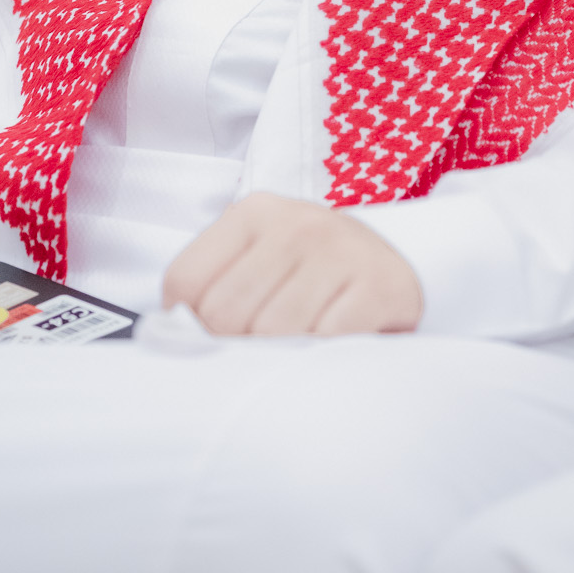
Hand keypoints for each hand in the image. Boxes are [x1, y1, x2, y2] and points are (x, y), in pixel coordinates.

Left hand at [163, 193, 423, 337]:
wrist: (396, 260)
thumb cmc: (309, 271)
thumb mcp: (258, 260)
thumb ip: (213, 289)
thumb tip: (177, 339)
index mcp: (252, 214)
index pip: (185, 283)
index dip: (191, 324)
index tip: (215, 335)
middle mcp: (295, 223)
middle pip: (225, 314)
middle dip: (236, 345)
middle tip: (261, 348)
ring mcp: (340, 251)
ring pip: (274, 333)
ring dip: (280, 356)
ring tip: (295, 349)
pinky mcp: (380, 285)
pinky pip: (326, 341)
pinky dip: (321, 358)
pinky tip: (328, 350)